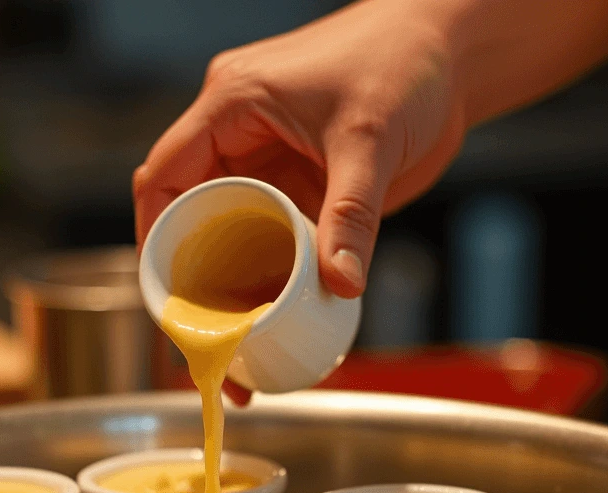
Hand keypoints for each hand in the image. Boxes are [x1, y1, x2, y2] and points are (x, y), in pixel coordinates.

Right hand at [133, 0, 466, 297]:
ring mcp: (267, 155)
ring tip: (239, 326)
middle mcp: (238, 130)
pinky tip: (279, 301)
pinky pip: (269, 227)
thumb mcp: (370, 142)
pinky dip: (270, 263)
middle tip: (203, 325)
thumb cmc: (404, 60)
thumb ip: (351, 216)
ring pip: (228, 222)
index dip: (155, 234)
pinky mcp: (298, 178)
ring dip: (233, 271)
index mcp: (232, 103)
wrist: (452, 51)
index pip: (165, 175)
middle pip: (189, 207)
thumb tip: (341, 284)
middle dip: (192, 267)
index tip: (162, 290)